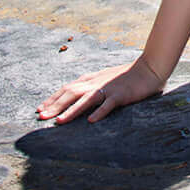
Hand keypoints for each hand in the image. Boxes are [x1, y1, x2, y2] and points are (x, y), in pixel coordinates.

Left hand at [36, 59, 162, 124]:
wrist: (149, 68)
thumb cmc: (126, 76)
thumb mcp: (104, 78)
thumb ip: (91, 86)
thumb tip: (76, 95)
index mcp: (91, 79)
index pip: (67, 88)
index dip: (52, 98)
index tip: (40, 109)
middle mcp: (96, 83)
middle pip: (71, 93)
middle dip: (54, 106)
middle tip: (41, 117)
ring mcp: (108, 88)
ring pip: (85, 99)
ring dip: (71, 110)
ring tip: (59, 122)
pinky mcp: (121, 94)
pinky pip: (109, 104)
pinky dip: (100, 112)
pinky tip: (91, 121)